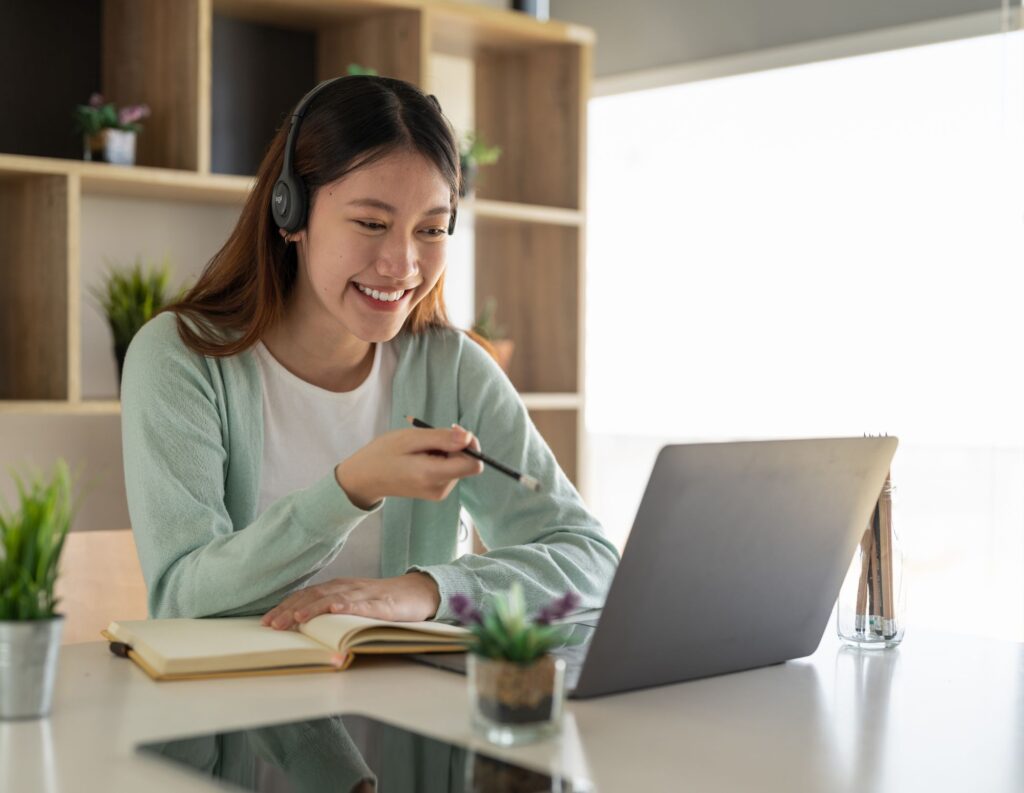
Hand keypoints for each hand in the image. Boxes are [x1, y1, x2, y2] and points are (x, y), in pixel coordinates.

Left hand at [261, 572, 441, 629]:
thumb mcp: (354, 604)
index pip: (306, 594)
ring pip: (334, 598)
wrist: (418, 592)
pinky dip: (348, 606)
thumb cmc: (384, 601)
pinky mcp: (383, 604)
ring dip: (313, 608)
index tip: (266, 621)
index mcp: (339, 587)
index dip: (286, 606)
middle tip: (272, 625)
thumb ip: (333, 609)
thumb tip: (303, 626)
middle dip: (291, 609)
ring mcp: (365, 594)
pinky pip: (363, 604)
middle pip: (314, 595)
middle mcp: (348, 587)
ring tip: (296, 619)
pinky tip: (336, 610)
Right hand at [335, 424, 482, 508]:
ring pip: (458, 466)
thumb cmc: (383, 454)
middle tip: (429, 437)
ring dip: (445, 452)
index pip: (474, 464)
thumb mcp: (410, 438)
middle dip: (454, 446)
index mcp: (433, 475)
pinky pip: (449, 471)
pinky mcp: (436, 492)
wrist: (364, 479)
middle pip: (466, 463)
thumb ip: (442, 438)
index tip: (453, 432)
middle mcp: (441, 489)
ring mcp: (439, 493)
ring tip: (420, 449)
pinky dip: (440, 459)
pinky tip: (421, 457)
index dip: (470, 445)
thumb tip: (469, 437)